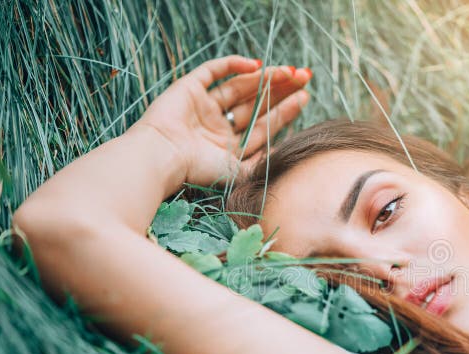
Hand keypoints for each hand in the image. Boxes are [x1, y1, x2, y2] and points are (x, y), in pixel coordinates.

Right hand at [131, 55, 310, 187]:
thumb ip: (262, 165)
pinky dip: (234, 64)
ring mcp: (204, 106)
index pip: (264, 125)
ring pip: (240, 86)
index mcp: (229, 147)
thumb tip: (287, 155)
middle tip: (305, 77)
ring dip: (265, 78)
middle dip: (280, 91)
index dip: (285, 111)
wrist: (163, 157)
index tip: (305, 97)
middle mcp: (218, 126)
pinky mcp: (189, 88)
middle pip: (256, 103)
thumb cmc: (199, 170)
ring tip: (289, 71)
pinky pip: (214, 71)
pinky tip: (256, 64)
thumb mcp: (239, 174)